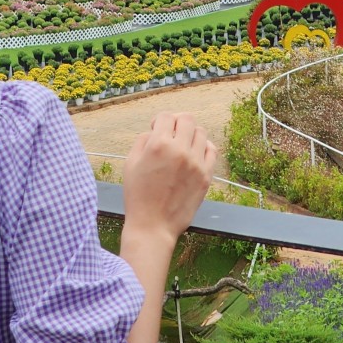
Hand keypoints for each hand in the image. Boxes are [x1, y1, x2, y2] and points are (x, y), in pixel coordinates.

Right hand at [122, 112, 215, 243]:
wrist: (153, 226)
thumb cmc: (138, 196)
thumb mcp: (130, 163)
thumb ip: (143, 140)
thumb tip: (155, 131)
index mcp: (159, 145)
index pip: (166, 116)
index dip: (159, 120)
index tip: (156, 128)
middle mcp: (180, 150)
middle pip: (187, 119)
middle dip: (177, 122)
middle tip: (171, 132)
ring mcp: (196, 163)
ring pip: (201, 132)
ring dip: (190, 134)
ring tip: (183, 144)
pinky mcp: (206, 176)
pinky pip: (212, 151)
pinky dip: (204, 147)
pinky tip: (195, 153)